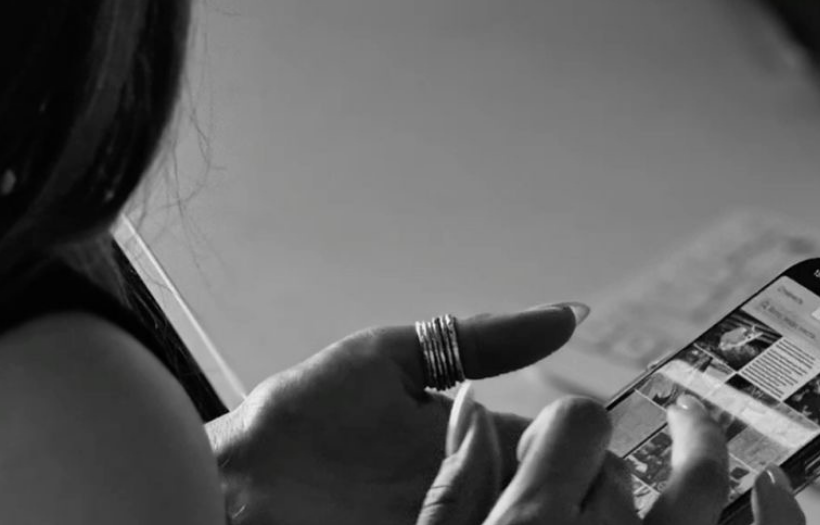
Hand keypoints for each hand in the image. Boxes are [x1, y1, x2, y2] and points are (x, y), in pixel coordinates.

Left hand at [207, 305, 583, 524]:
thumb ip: (479, 340)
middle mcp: (472, 492)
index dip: (580, 442)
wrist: (232, 485)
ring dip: (528, 510)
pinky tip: (490, 514)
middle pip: (550, 490)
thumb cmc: (302, 420)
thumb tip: (567, 314)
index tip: (587, 436)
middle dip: (565, 485)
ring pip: (523, 522)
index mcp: (474, 444)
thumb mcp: (393, 359)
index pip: (556, 445)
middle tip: (545, 470)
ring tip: (500, 495)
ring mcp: (453, 524)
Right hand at [434, 393, 807, 524]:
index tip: (572, 445)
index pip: (574, 426)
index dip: (574, 428)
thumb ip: (453, 489)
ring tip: (706, 432)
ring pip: (704, 494)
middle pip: (633, 460)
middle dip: (632, 451)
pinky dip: (776, 512)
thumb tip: (474, 409)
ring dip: (711, 455)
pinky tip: (773, 486)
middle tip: (649, 439)